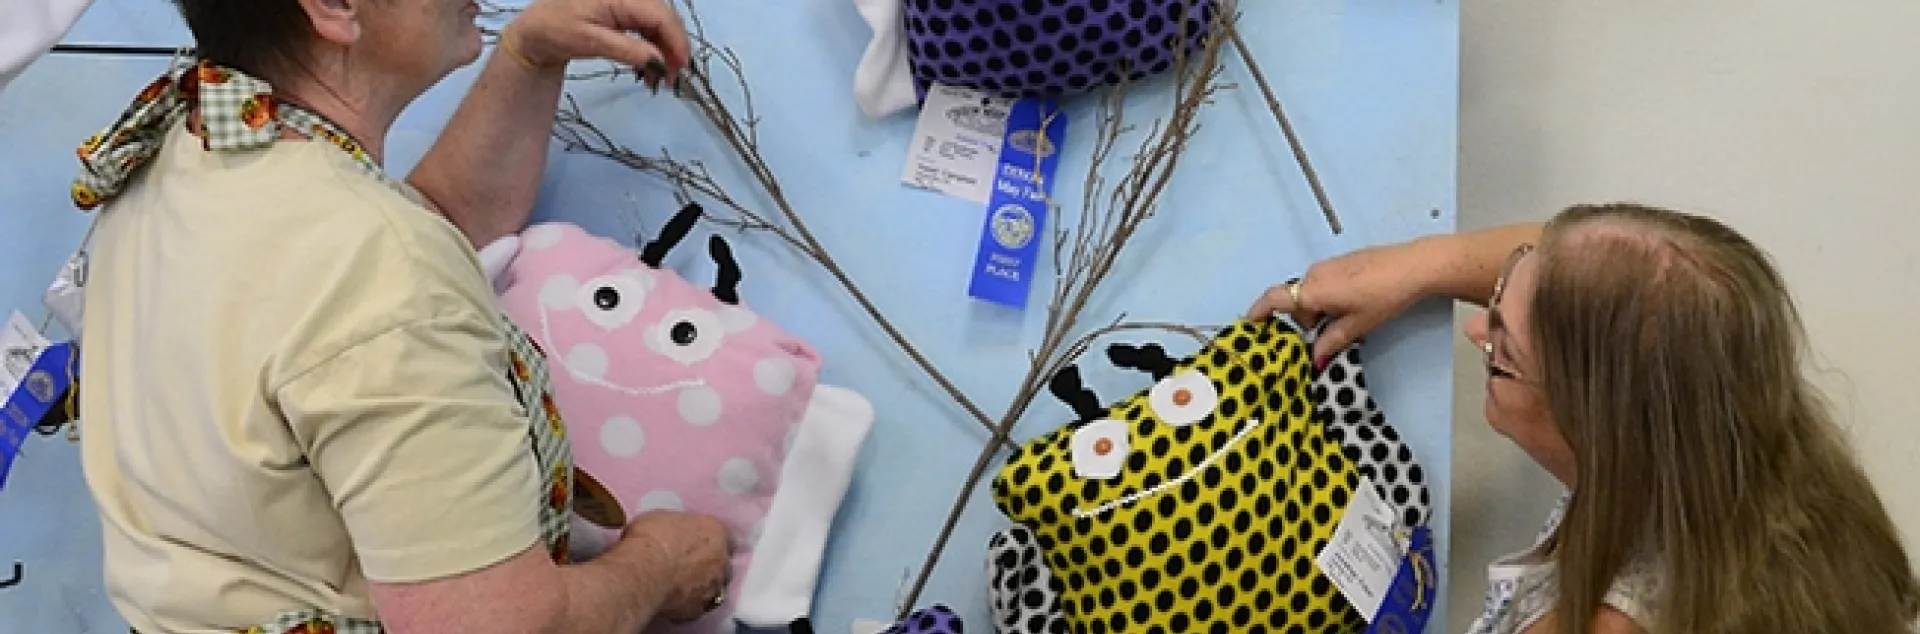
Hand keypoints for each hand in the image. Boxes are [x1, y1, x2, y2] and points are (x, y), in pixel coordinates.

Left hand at [505, 0, 691, 85]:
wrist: (535, 29)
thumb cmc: (558, 31)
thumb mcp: (592, 42)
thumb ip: (629, 50)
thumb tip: (660, 61)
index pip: (661, 15)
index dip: (677, 40)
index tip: (682, 67)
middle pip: (664, 18)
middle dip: (672, 48)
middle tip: (672, 78)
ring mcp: (626, 2)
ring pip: (658, 24)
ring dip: (662, 51)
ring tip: (658, 78)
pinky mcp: (622, 11)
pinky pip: (646, 27)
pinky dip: (650, 48)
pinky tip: (646, 68)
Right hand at [620, 510, 731, 622]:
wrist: (642, 571)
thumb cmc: (651, 538)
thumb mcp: (664, 518)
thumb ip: (680, 528)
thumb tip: (676, 533)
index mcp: (716, 532)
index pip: (728, 538)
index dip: (714, 542)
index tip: (703, 544)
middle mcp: (722, 561)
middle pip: (725, 565)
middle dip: (712, 566)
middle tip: (691, 567)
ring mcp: (713, 587)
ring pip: (716, 589)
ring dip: (704, 587)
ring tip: (684, 588)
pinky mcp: (698, 610)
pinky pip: (698, 607)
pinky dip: (689, 605)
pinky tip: (675, 602)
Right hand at [1245, 240, 1436, 365]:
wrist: (1413, 266)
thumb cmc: (1384, 296)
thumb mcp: (1356, 325)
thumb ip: (1330, 343)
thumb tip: (1315, 360)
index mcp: (1313, 290)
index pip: (1274, 300)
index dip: (1258, 313)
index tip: (1249, 325)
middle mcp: (1314, 274)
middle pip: (1295, 301)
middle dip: (1304, 321)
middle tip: (1325, 336)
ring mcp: (1328, 266)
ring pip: (1310, 293)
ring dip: (1319, 310)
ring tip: (1348, 319)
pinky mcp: (1341, 262)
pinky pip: (1323, 283)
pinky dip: (1328, 298)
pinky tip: (1354, 304)